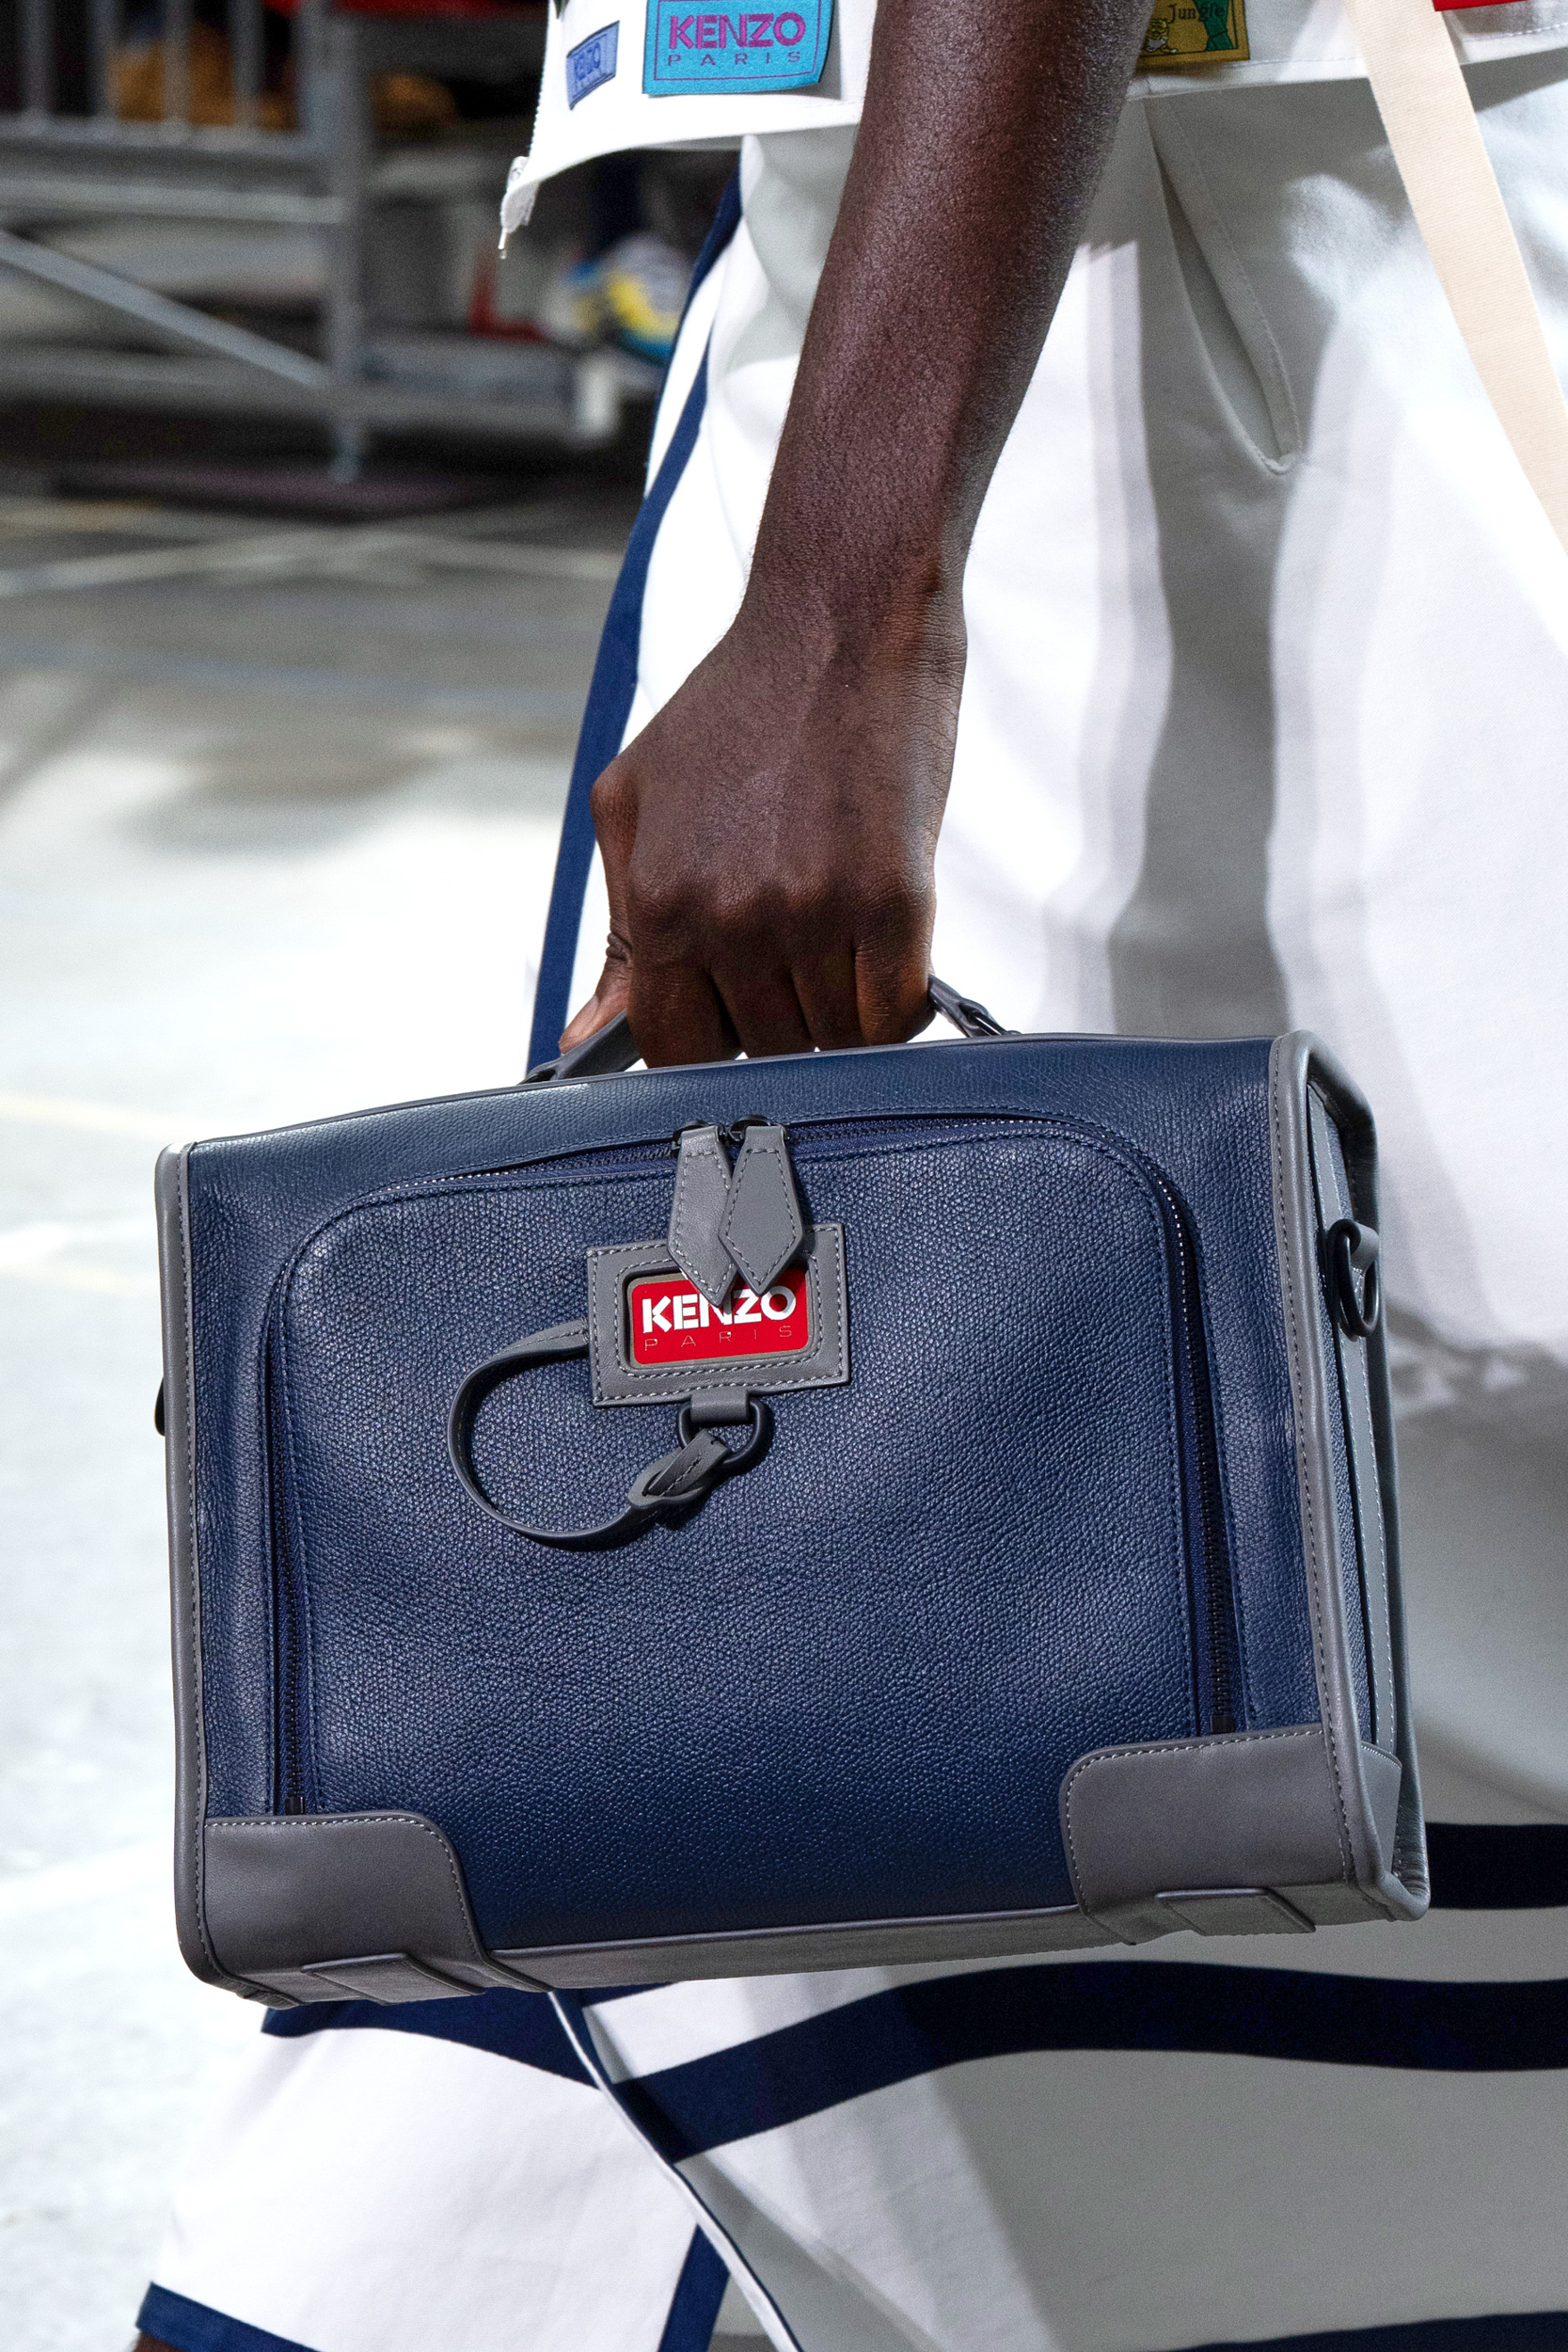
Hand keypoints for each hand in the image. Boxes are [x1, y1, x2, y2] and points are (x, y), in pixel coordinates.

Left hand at [560, 583, 964, 1065]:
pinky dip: (893, 1003)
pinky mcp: (894, 901)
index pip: (673, 1047)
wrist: (840, 620)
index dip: (706, 1045)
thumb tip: (584, 1037)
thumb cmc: (740, 706)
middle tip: (795, 942)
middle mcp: (731, 916)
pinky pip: (894, 1015)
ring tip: (837, 928)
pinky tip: (882, 950)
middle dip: (779, 1016)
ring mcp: (814, 912)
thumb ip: (618, 934)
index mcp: (661, 898)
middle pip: (762, 1048)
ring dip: (840, 1008)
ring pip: (831, 1039)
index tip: (730, 1020)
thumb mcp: (637, 804)